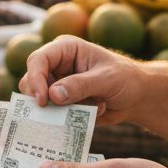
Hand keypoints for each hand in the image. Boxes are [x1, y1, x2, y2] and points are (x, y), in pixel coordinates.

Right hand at [19, 35, 144, 125]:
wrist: (137, 97)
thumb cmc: (125, 79)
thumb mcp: (106, 79)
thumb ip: (80, 86)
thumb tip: (52, 95)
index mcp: (65, 49)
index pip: (38, 60)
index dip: (35, 79)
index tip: (42, 101)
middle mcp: (57, 65)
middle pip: (30, 81)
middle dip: (42, 99)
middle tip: (60, 111)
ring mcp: (57, 85)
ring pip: (38, 101)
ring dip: (59, 110)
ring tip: (87, 108)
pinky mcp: (62, 103)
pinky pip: (51, 114)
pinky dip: (66, 118)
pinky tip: (91, 112)